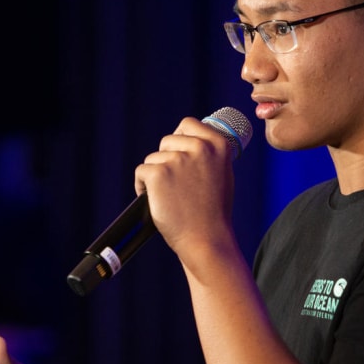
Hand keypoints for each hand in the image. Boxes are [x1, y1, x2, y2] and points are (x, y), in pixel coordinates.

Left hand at [135, 117, 236, 255]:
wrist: (206, 239)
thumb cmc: (213, 212)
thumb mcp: (222, 174)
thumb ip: (208, 154)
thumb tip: (189, 140)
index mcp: (218, 144)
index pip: (187, 125)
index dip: (179, 140)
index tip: (179, 156)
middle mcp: (199, 147)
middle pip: (167, 141)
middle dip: (166, 161)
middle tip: (176, 186)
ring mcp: (178, 160)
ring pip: (153, 158)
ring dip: (155, 176)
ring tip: (169, 197)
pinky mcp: (158, 173)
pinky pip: (141, 172)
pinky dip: (142, 186)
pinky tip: (155, 200)